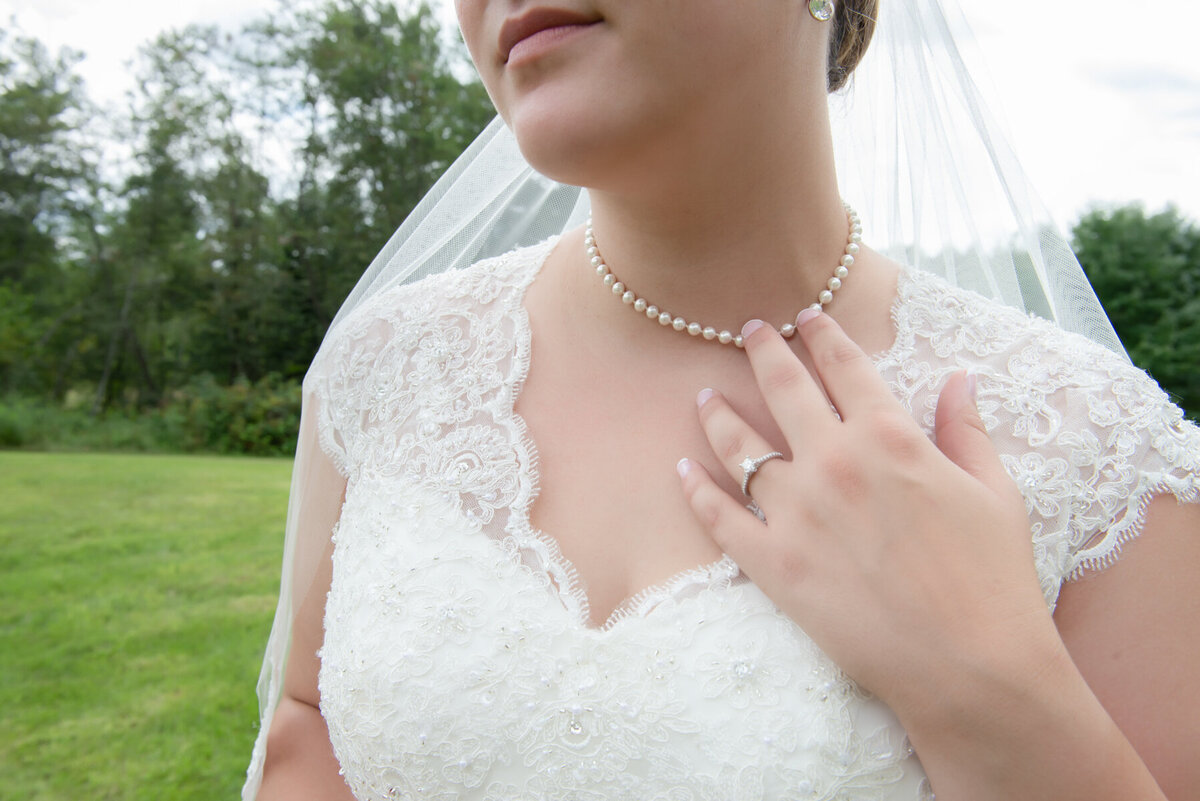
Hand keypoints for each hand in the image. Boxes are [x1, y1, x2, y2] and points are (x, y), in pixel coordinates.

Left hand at [676, 308, 1063, 728]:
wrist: (971, 668)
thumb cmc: (994, 581)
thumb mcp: (996, 493)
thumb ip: (966, 430)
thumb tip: (959, 378)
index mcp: (890, 438)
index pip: (846, 367)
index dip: (823, 335)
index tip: (807, 317)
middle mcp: (834, 462)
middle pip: (784, 388)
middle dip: (764, 350)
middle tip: (749, 329)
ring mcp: (796, 512)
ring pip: (740, 446)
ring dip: (719, 415)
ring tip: (703, 396)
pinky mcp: (772, 564)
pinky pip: (720, 517)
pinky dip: (696, 491)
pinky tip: (682, 470)